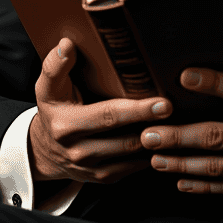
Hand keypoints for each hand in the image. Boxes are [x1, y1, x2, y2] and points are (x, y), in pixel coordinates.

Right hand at [28, 38, 172, 183]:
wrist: (44, 151)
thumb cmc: (53, 110)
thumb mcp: (46, 88)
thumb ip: (55, 66)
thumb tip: (67, 45)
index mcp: (66, 126)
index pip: (108, 116)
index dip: (138, 110)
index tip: (162, 102)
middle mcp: (79, 151)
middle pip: (126, 138)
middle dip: (154, 124)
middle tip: (177, 109)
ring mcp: (92, 168)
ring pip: (134, 155)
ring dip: (157, 140)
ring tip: (178, 121)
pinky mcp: (105, 178)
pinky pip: (135, 167)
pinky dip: (153, 153)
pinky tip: (166, 138)